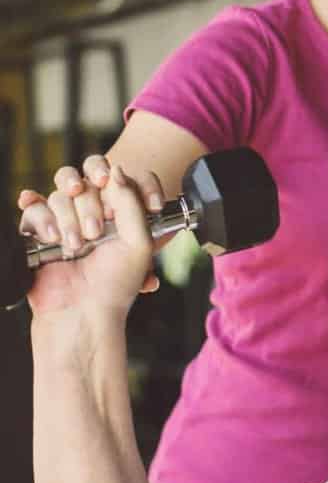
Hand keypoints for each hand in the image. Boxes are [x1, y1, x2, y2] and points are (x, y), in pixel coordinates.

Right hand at [23, 164, 161, 317]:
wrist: (82, 312)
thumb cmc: (115, 283)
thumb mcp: (139, 241)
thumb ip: (130, 202)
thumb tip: (117, 170)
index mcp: (119, 214)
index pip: (112, 178)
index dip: (110, 179)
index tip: (107, 185)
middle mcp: (91, 214)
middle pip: (84, 183)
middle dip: (90, 207)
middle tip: (95, 234)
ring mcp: (64, 221)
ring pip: (59, 196)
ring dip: (67, 220)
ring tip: (74, 247)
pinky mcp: (38, 232)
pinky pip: (33, 208)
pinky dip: (40, 218)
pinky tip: (49, 234)